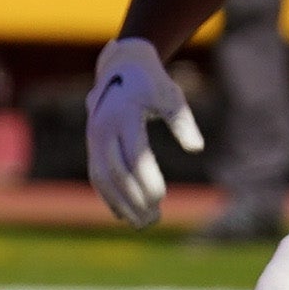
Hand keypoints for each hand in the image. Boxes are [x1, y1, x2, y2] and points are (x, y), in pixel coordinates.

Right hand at [86, 36, 203, 229]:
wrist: (120, 66)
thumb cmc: (153, 84)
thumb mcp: (172, 96)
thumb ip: (182, 122)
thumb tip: (196, 148)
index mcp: (125, 114)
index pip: (135, 155)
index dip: (146, 180)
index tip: (162, 200)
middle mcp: (104, 128)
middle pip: (116, 172)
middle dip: (134, 199)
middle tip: (156, 219)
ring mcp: (94, 137)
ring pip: (102, 178)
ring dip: (121, 204)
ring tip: (143, 223)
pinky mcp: (92, 145)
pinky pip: (96, 176)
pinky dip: (109, 197)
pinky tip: (125, 215)